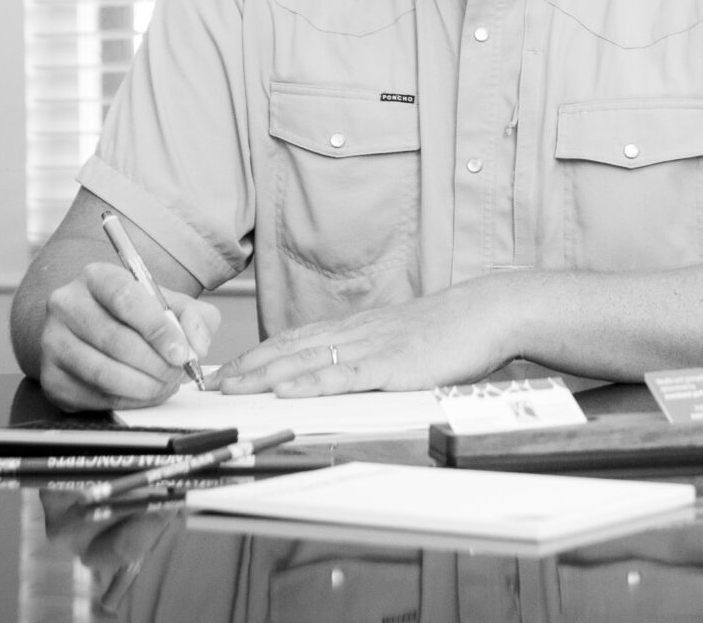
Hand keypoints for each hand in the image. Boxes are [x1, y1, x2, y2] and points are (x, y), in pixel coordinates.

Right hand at [37, 261, 219, 409]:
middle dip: (155, 363)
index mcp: (97, 277)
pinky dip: (128, 400)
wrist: (99, 330)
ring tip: (166, 384)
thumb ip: (194, 318)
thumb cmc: (138, 315)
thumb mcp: (173, 304)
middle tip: (178, 373)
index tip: (181, 352)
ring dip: (143, 385)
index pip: (126, 298)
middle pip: (114, 339)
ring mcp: (53, 342)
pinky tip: (146, 393)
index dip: (157, 329)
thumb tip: (196, 346)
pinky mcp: (51, 377)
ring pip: (102, 372)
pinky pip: (94, 396)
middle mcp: (66, 305)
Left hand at [214, 276, 517, 396]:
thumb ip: (374, 351)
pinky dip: (313, 384)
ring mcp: (374, 348)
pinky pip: (346, 376)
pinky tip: (288, 391)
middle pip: (291, 348)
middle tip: (212, 382)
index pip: (297, 339)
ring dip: (265, 376)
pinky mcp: (394, 365)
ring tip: (232, 387)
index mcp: (360, 328)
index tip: (228, 369)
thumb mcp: (405, 336)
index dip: (258, 354)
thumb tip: (348, 369)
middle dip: (248, 367)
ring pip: (309, 361)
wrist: (489, 312)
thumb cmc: (454, 328)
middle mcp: (358, 333)